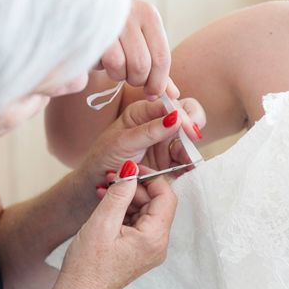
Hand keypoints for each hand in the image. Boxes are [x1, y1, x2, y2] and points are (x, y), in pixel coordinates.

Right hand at [58, 160, 176, 288]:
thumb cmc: (87, 266)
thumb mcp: (102, 222)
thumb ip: (120, 193)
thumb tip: (131, 169)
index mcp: (154, 238)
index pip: (166, 196)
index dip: (150, 178)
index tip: (130, 169)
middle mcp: (158, 245)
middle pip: (157, 203)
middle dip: (135, 188)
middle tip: (111, 179)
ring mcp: (150, 249)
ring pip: (146, 212)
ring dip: (127, 199)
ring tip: (103, 192)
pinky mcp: (140, 251)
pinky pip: (139, 223)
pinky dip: (124, 211)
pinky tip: (106, 206)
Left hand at [80, 98, 204, 187]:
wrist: (95, 183)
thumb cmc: (103, 158)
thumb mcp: (123, 142)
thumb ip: (150, 130)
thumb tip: (176, 118)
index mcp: (143, 112)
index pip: (171, 105)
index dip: (183, 115)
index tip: (189, 129)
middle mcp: (156, 124)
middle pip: (185, 119)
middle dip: (191, 130)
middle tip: (193, 141)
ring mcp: (163, 143)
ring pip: (187, 141)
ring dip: (190, 151)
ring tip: (187, 163)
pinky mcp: (167, 161)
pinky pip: (184, 160)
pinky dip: (188, 165)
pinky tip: (186, 170)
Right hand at [97, 0, 179, 100]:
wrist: (83, 7)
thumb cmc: (117, 29)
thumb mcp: (142, 42)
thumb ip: (157, 68)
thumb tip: (173, 95)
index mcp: (149, 14)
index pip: (162, 58)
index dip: (158, 83)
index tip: (152, 94)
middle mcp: (130, 13)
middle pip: (142, 65)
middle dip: (137, 80)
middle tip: (129, 76)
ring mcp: (108, 20)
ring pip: (120, 65)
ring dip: (118, 75)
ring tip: (114, 65)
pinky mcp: (90, 31)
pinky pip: (101, 61)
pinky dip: (101, 67)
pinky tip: (100, 58)